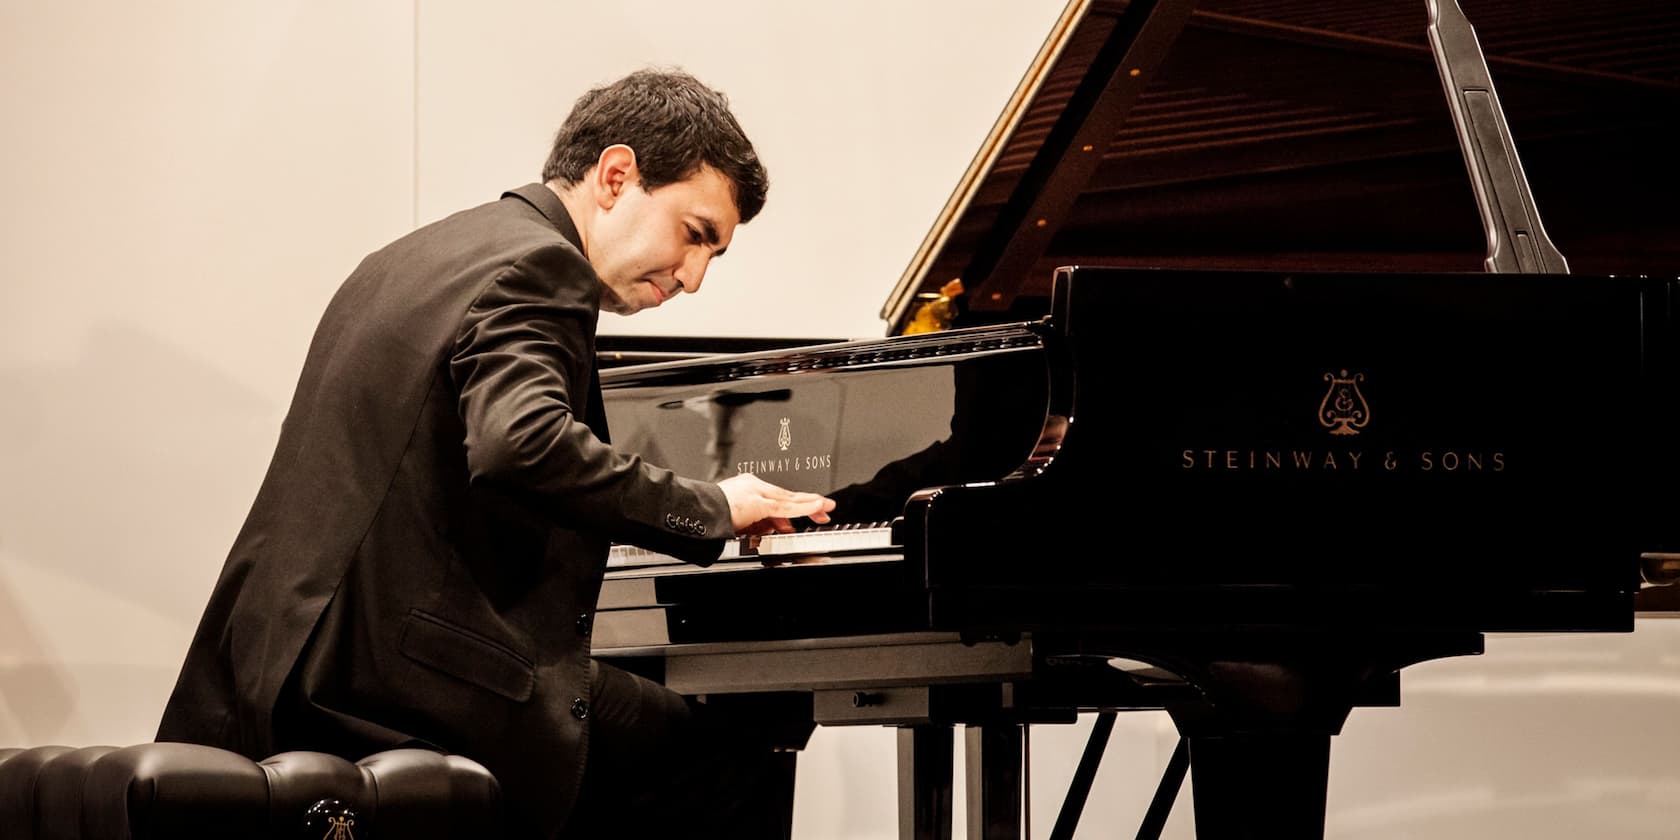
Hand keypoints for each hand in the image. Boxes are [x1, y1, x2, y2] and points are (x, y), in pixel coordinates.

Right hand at [717, 473, 835, 535]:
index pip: (776, 497)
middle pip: (786, 496)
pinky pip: (785, 507)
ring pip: (789, 499)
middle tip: (824, 508)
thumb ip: (756, 523)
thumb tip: (773, 529)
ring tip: (826, 507)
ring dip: (810, 504)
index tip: (807, 512)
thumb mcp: (737, 521)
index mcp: (746, 489)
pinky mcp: (757, 503)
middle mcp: (752, 486)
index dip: (794, 505)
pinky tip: (816, 507)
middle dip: (807, 503)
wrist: (694, 514)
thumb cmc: (709, 517)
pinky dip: (803, 507)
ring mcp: (755, 493)